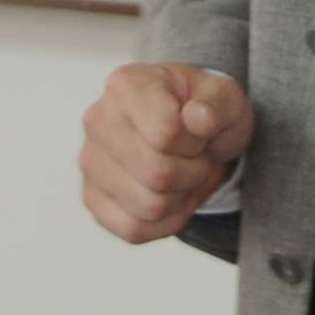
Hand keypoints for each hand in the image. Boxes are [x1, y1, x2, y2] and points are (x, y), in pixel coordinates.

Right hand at [79, 62, 254, 241]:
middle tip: (197, 156)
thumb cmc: (202, 110)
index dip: (196, 140)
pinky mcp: (92, 199)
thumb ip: (217, 104)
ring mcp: (90, 161)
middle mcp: (97, 120)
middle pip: (157, 173)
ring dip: (181, 197)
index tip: (198, 129)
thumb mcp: (224, 98)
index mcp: (126, 84)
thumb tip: (198, 118)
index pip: (166, 132)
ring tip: (183, 173)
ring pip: (148, 206)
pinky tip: (171, 197)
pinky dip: (165, 222)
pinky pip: (134, 230)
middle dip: (193, 171)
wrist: (188, 130)